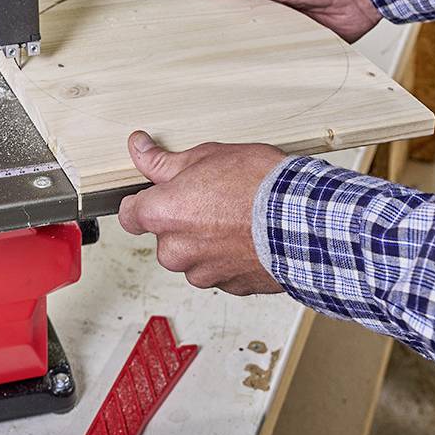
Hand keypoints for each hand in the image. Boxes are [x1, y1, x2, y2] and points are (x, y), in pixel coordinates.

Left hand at [116, 131, 286, 294]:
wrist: (305, 221)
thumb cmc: (259, 186)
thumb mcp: (207, 157)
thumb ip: (165, 162)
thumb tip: (139, 148)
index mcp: (162, 215)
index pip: (129, 215)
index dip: (143, 202)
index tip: (158, 193)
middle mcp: (175, 250)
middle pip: (165, 237)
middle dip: (182, 222)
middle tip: (212, 199)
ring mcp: (203, 273)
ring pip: (193, 257)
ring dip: (207, 242)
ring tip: (237, 218)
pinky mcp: (231, 286)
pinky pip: (221, 271)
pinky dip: (230, 257)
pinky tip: (249, 236)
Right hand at [177, 0, 380, 42]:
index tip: (164, 0)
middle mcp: (261, 2)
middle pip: (225, 15)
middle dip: (203, 25)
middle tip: (175, 37)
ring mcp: (276, 23)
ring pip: (245, 37)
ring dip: (228, 46)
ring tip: (200, 62)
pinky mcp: (292, 41)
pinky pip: (269, 53)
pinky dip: (255, 61)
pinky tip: (239, 73)